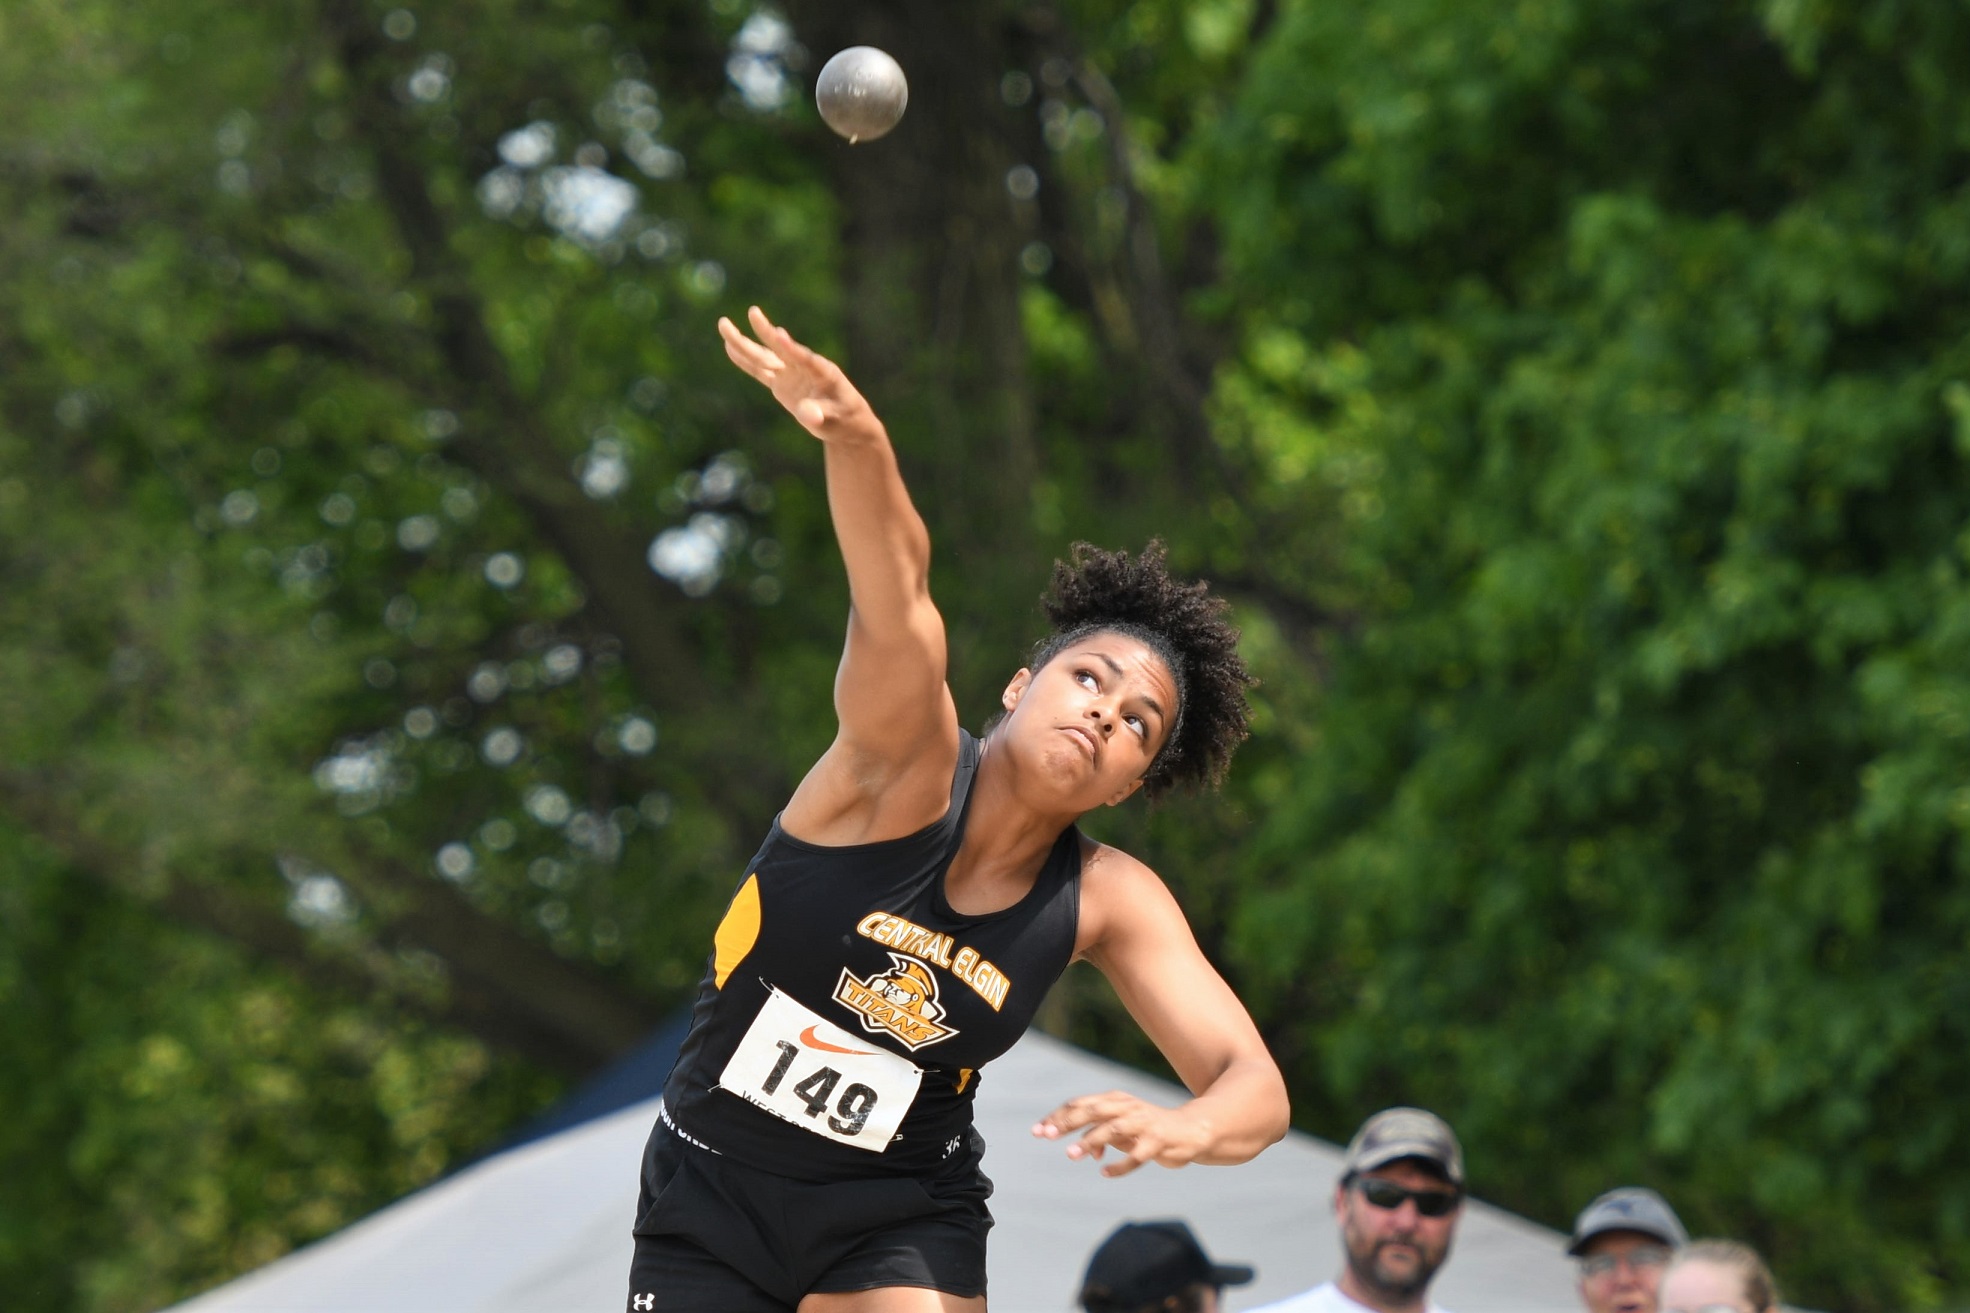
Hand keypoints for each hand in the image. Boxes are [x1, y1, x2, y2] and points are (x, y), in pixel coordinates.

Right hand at [718, 305, 876, 442]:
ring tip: (723, 324)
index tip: (777, 332)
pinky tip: (730, 347)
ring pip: (763, 356)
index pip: (803, 357)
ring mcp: (791, 373)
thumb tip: (808, 415)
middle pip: (778, 349)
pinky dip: (745, 360)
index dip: (790, 347)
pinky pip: (760, 370)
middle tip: (753, 312)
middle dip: (764, 333)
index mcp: (822, 372)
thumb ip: (819, 415)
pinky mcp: (782, 382)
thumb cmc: (844, 420)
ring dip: (744, 343)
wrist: (845, 421)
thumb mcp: (834, 421)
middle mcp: (804, 367)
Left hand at [1031, 1091, 1214, 1177]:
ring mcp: (1143, 1122)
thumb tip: (1080, 1152)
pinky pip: (1137, 1154)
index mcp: (1115, 1100)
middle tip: (1046, 1136)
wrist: (1191, 1130)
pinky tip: (1105, 1173)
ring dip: (1090, 1141)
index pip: (1080, 1104)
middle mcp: (1127, 1107)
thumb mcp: (1122, 1130)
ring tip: (1072, 1154)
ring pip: (1112, 1128)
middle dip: (1067, 1122)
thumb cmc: (1149, 1129)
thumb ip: (1100, 1137)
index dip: (1058, 1116)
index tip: (1037, 1131)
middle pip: (1091, 1110)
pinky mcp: (1158, 1140)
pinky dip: (1120, 1164)